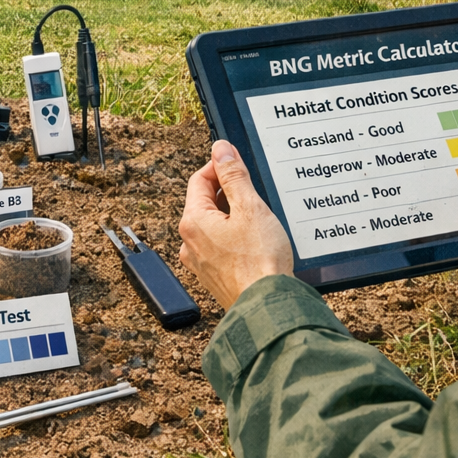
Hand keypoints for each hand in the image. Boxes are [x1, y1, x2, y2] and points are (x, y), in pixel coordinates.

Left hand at [178, 140, 292, 308]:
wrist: (268, 307)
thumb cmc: (260, 262)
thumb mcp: (250, 207)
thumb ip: (234, 176)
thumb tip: (221, 150)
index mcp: (193, 222)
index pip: (200, 180)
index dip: (220, 166)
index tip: (237, 160)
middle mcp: (189, 243)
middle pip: (205, 203)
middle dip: (229, 192)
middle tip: (254, 191)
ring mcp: (200, 262)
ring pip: (213, 226)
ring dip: (233, 216)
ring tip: (258, 219)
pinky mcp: (214, 276)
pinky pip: (220, 246)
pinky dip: (235, 237)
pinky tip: (255, 242)